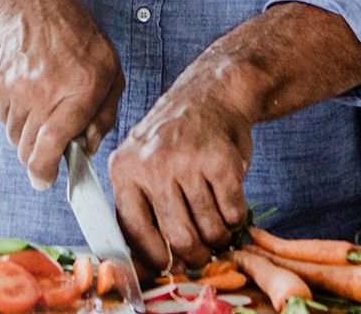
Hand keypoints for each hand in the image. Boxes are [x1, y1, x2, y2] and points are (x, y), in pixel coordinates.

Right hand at [0, 0, 124, 190]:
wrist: (32, 4)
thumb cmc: (78, 40)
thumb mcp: (110, 71)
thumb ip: (104, 115)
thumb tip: (87, 149)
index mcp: (81, 88)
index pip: (51, 144)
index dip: (44, 171)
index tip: (44, 180)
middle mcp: (45, 89)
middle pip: (27, 149)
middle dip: (38, 154)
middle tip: (49, 139)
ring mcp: (15, 87)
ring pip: (13, 136)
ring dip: (26, 132)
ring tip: (40, 103)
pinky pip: (0, 118)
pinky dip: (13, 114)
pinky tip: (26, 90)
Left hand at [106, 80, 251, 271]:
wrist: (210, 95)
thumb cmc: (175, 138)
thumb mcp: (141, 162)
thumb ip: (141, 206)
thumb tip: (153, 263)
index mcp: (124, 170)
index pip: (133, 230)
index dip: (155, 257)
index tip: (170, 266)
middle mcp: (152, 165)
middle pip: (177, 237)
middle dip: (195, 255)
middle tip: (203, 255)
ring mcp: (187, 162)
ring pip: (209, 228)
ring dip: (218, 236)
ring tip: (218, 226)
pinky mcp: (221, 161)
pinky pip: (232, 212)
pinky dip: (236, 217)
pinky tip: (229, 203)